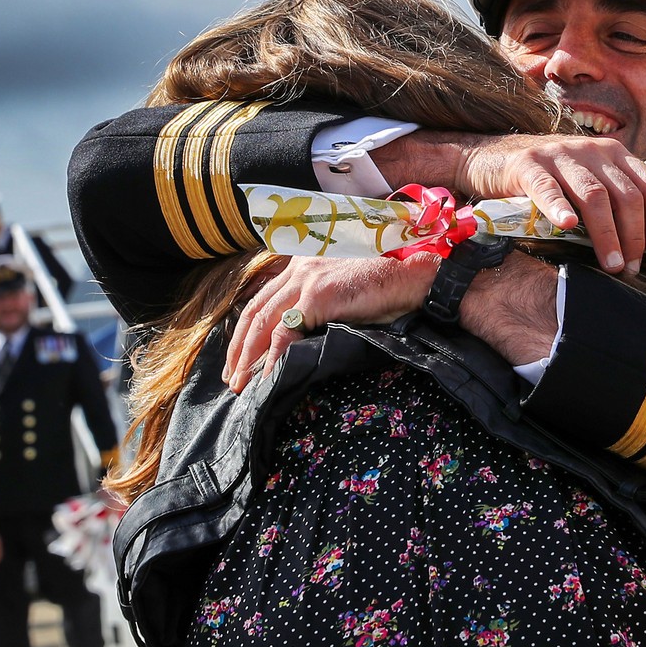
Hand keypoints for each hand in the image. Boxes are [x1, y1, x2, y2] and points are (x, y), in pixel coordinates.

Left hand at [223, 254, 439, 392]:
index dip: (246, 330)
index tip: (238, 356)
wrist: (413, 278)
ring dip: (248, 356)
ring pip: (263, 323)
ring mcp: (306, 279)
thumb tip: (297, 337)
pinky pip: (285, 332)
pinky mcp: (318, 295)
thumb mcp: (341, 291)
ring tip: (242, 383)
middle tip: (232, 377)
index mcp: (302, 263)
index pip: (263, 298)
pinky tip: (268, 376)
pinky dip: (273, 357)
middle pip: (254, 311)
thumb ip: (318, 303)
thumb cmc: (384, 287)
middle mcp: (298, 267)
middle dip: (238, 347)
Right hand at [454, 133, 645, 274]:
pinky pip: (547, 188)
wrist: (493, 158)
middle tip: (631, 268)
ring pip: (594, 195)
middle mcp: (592, 151)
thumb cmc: (547, 178)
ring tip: (611, 264)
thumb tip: (643, 243)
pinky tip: (565, 226)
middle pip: (626, 195)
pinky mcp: (529, 165)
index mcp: (613, 154)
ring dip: (607, 234)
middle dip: (635, 236)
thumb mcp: (586, 178)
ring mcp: (560, 156)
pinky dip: (558, 207)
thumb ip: (612, 196)